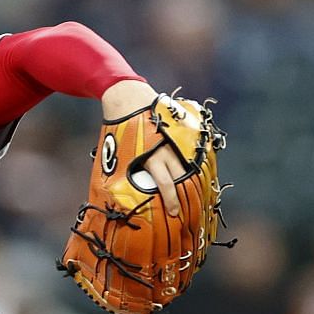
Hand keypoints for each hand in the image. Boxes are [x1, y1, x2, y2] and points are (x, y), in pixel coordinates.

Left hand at [101, 78, 185, 216]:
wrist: (128, 100)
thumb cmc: (119, 131)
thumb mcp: (117, 156)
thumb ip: (124, 175)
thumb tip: (122, 196)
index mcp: (151, 157)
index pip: (166, 185)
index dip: (171, 201)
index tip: (174, 214)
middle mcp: (167, 149)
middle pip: (183, 176)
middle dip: (186, 193)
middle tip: (187, 206)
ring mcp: (177, 138)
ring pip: (189, 164)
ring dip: (191, 178)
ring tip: (192, 190)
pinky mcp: (183, 130)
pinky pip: (192, 150)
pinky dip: (194, 161)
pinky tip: (195, 171)